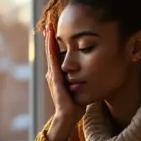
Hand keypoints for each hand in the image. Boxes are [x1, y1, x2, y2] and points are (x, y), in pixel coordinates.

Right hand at [44, 24, 85, 140]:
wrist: (68, 117)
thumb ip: (81, 79)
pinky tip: (51, 39)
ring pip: (50, 53)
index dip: (56, 43)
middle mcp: (53, 73)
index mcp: (59, 75)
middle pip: (51, 52)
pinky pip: (53, 59)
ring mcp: (53, 75)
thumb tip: (91, 71)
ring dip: (49, 40)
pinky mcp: (55, 78)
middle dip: (50, 38)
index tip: (57, 30)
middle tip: (50, 24)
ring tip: (49, 28)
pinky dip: (51, 48)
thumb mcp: (79, 87)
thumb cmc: (76, 105)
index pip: (57, 55)